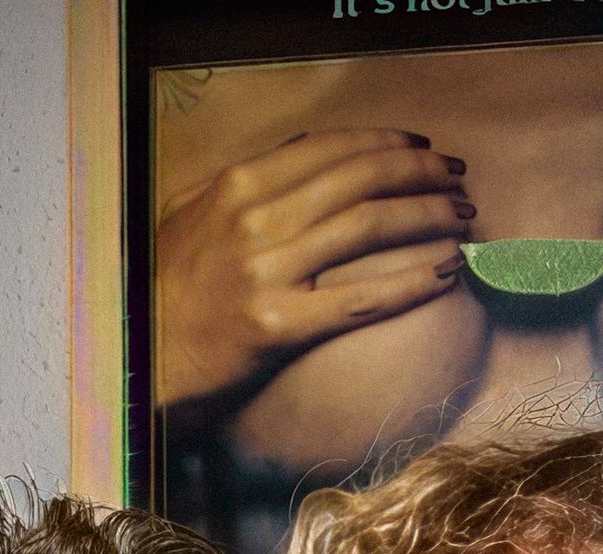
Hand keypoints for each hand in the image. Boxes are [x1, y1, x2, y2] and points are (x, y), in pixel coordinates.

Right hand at [152, 129, 472, 413]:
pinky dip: (412, 280)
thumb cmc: (163, 290)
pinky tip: (446, 271)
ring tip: (463, 220)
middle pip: (362, 180)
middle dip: (423, 173)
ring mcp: (267, 273)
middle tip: (458, 181)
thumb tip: (304, 155)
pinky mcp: (278, 326)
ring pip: (370, 227)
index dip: (389, 143)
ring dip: (429, 217)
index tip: (424, 149)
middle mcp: (255, 221)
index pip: (333, 149)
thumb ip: (244, 184)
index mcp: (238, 186)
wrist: (138, 361)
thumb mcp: (190, 216)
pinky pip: (361, 298)